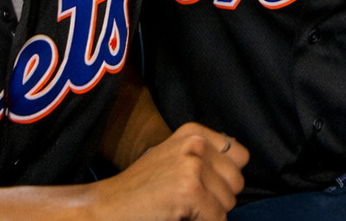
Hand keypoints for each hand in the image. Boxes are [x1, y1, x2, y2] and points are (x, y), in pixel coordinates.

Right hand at [90, 123, 247, 220]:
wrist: (104, 208)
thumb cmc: (140, 190)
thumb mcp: (173, 159)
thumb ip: (204, 156)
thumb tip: (240, 161)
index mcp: (193, 132)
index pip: (240, 155)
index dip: (225, 178)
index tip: (203, 187)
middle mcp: (195, 143)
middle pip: (237, 181)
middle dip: (218, 198)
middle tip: (188, 203)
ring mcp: (192, 166)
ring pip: (229, 202)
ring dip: (209, 213)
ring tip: (180, 209)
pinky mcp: (190, 191)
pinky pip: (217, 218)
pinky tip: (178, 218)